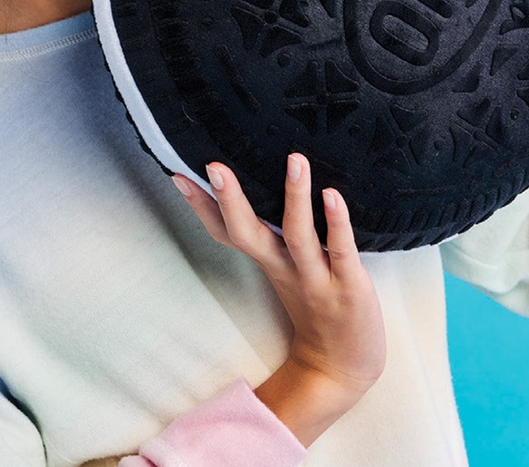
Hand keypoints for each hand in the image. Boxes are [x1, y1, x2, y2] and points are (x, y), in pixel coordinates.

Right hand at [173, 155, 385, 445]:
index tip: (179, 174)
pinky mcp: (349, 286)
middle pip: (248, 235)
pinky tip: (333, 195)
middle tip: (215, 166)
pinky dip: (337, 224)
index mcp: (266, 260)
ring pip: (298, 236)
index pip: (225, 232)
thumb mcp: (280, 269)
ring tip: (294, 160)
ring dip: (295, 197)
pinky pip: (342, 251)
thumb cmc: (312, 306)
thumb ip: (269, 235)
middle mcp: (284, 268)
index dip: (201, 206)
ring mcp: (316, 278)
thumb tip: (256, 195)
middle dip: (230, 201)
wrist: (340, 367)